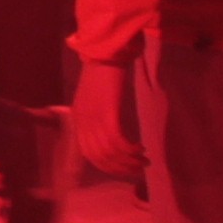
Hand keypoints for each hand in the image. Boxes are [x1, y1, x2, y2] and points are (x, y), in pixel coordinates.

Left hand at [68, 67, 142, 189]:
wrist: (105, 54)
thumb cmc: (102, 75)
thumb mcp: (92, 99)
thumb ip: (95, 117)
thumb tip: (108, 138)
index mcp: (78, 120)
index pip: (89, 155)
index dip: (108, 167)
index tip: (124, 169)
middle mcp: (83, 122)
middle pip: (100, 157)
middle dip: (121, 168)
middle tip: (138, 169)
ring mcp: (94, 118)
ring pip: (111, 152)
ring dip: (129, 161)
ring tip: (144, 161)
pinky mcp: (108, 112)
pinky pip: (118, 141)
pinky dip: (130, 149)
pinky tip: (141, 148)